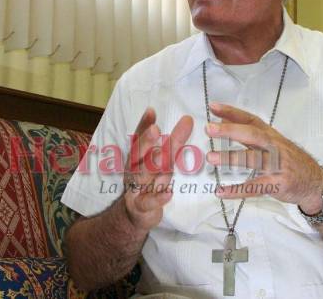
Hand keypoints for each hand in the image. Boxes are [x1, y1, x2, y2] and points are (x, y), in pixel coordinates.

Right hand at [123, 108, 192, 233]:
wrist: (136, 213)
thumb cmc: (151, 180)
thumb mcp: (161, 160)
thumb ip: (173, 141)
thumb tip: (188, 119)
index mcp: (137, 156)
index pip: (139, 137)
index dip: (144, 124)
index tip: (152, 110)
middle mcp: (134, 168)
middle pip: (139, 154)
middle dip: (146, 141)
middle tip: (155, 129)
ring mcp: (137, 187)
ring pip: (143, 175)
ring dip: (152, 165)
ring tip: (161, 156)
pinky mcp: (142, 206)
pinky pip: (149, 202)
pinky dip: (158, 198)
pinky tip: (168, 193)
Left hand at [205, 103, 322, 213]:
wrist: (315, 182)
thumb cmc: (290, 161)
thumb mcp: (274, 143)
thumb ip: (251, 134)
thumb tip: (225, 121)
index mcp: (271, 135)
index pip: (250, 120)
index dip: (232, 112)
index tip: (213, 107)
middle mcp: (274, 147)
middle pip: (252, 135)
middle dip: (231, 131)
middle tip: (210, 129)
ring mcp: (277, 166)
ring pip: (253, 159)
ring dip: (231, 158)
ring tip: (211, 157)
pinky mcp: (278, 184)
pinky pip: (255, 187)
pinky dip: (237, 191)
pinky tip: (221, 192)